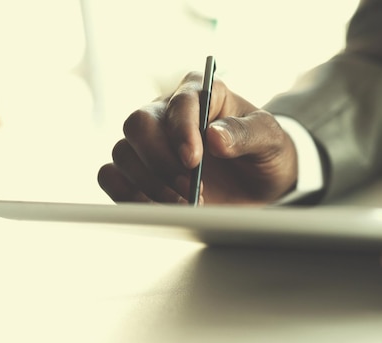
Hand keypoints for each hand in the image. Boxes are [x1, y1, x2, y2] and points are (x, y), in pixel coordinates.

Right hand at [98, 72, 297, 204]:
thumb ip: (248, 133)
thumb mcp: (270, 139)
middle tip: (190, 189)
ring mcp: (148, 144)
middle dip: (161, 162)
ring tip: (184, 204)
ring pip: (122, 153)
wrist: (259, 183)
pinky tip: (159, 209)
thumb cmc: (263, 152)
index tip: (193, 160)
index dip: (182, 130)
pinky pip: (111, 178)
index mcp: (201, 94)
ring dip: (149, 184)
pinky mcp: (138, 173)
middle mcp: (167, 113)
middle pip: (139, 125)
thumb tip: (214, 136)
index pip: (180, 101)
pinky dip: (128, 196)